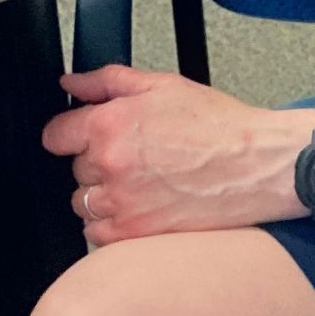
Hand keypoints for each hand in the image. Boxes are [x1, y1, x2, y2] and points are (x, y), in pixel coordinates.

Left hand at [46, 65, 302, 241]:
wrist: (258, 165)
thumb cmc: (220, 127)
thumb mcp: (163, 86)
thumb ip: (107, 81)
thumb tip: (72, 82)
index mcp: (110, 124)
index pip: (55, 135)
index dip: (71, 133)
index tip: (82, 137)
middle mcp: (110, 165)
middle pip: (74, 169)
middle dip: (97, 163)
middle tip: (135, 158)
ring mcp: (121, 202)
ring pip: (83, 203)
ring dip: (103, 196)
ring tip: (141, 185)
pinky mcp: (135, 233)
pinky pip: (96, 234)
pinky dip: (111, 225)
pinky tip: (140, 209)